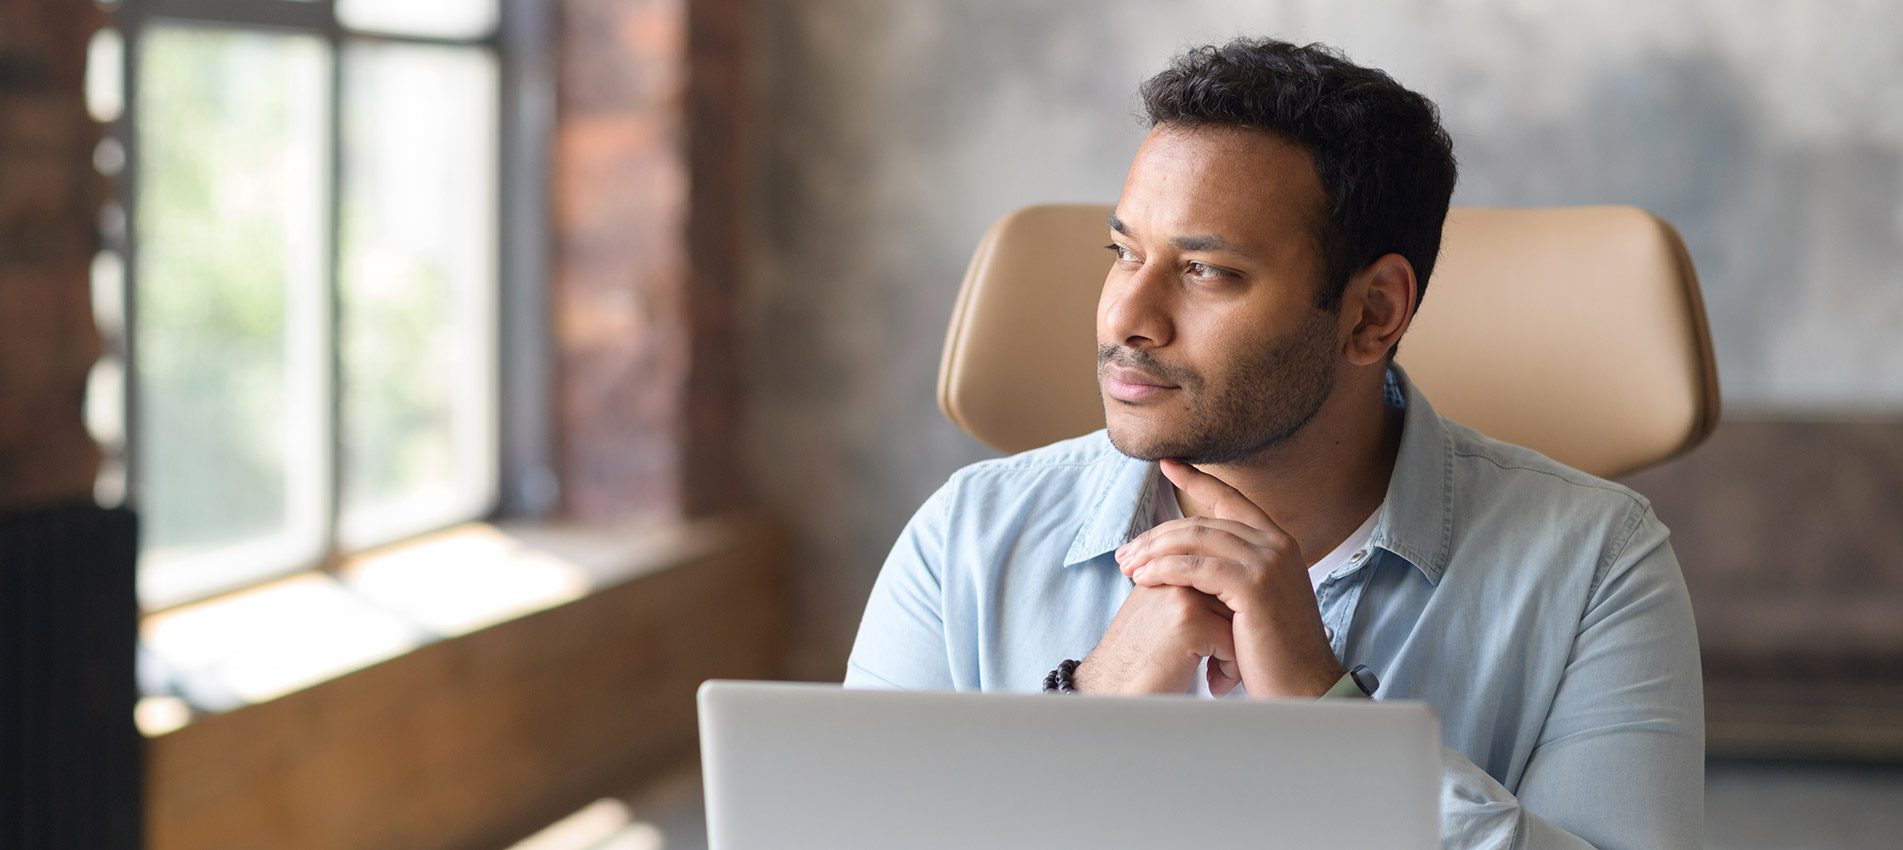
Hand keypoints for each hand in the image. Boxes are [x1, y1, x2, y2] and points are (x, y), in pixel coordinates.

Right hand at [1074, 584, 1242, 695]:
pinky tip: (1214, 686)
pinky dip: (1231, 669)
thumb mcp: (1154, 617)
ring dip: (1236, 650)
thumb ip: (1182, 598)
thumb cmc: (1135, 664)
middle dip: (1236, 630)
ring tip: (1218, 674)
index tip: (1217, 645)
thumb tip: (1227, 598)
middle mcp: (1171, 577)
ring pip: (1239, 616)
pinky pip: (1234, 641)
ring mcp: (1181, 597)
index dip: (1226, 613)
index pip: (1217, 578)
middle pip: (1232, 594)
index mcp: (1162, 570)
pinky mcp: (1190, 623)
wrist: (1109, 693)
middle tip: (1223, 661)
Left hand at [1114, 459, 1343, 696]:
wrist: (1306, 687)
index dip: (1197, 478)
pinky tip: (1143, 579)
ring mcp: (1268, 561)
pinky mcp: (1254, 584)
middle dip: (1156, 536)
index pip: (1230, 499)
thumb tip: (1188, 566)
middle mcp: (1275, 543)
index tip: (1167, 464)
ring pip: (1195, 540)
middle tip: (1124, 553)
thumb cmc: (1274, 653)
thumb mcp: (1253, 602)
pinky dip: (1164, 570)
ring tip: (1126, 567)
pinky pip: (1196, 568)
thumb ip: (1230, 575)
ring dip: (1153, 552)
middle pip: (1201, 523)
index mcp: (1276, 542)